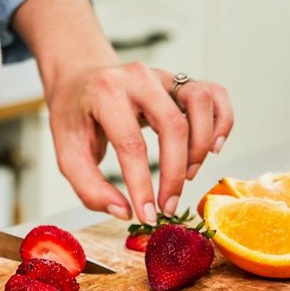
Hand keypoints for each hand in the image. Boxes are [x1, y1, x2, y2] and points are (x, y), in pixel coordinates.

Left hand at [46, 61, 233, 223]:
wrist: (80, 80)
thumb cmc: (75, 118)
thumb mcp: (67, 152)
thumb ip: (89, 187)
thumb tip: (124, 212)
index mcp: (105, 92)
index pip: (132, 143)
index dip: (142, 184)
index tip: (147, 215)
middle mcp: (138, 77)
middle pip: (173, 125)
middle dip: (175, 173)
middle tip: (168, 206)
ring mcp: (163, 75)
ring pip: (200, 102)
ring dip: (201, 145)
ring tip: (189, 174)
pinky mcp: (180, 80)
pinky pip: (215, 93)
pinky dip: (222, 121)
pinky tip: (213, 147)